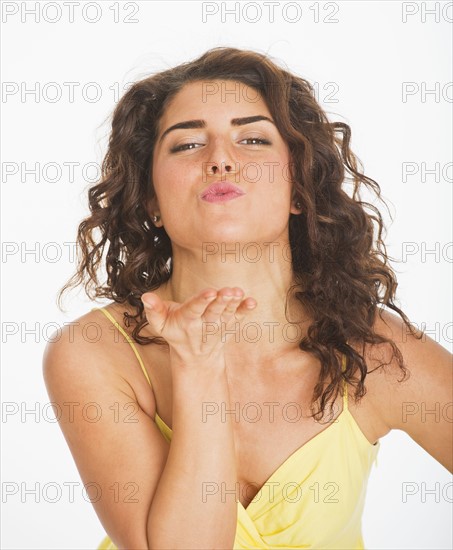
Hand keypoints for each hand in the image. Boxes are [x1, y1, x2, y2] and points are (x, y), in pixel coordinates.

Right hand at [141, 287, 256, 363]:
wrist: (194, 356)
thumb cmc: (175, 332)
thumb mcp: (160, 324)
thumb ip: (154, 309)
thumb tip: (145, 296)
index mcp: (186, 321)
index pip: (194, 310)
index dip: (202, 301)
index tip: (210, 292)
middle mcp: (204, 325)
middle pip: (213, 312)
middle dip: (221, 301)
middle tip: (228, 291)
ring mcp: (218, 326)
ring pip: (226, 314)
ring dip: (234, 304)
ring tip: (238, 293)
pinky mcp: (229, 325)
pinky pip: (239, 318)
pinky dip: (245, 311)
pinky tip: (252, 302)